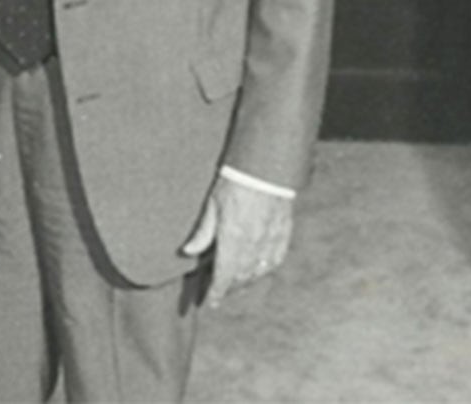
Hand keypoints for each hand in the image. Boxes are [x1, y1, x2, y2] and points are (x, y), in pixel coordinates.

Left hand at [180, 175, 294, 307]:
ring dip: (246, 283)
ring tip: (235, 285)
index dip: (217, 292)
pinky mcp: (283, 235)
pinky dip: (264, 271)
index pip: (224, 276)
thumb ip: (202, 232)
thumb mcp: (211, 205)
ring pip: (258, 273)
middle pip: (240, 278)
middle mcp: (253, 245)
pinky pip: (274, 262)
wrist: (264, 169)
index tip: (210, 302)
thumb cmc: (234, 184)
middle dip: (229, 289)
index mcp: (233, 239)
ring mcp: (270, 241)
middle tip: (219, 293)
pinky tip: (257, 272)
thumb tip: (188, 252)